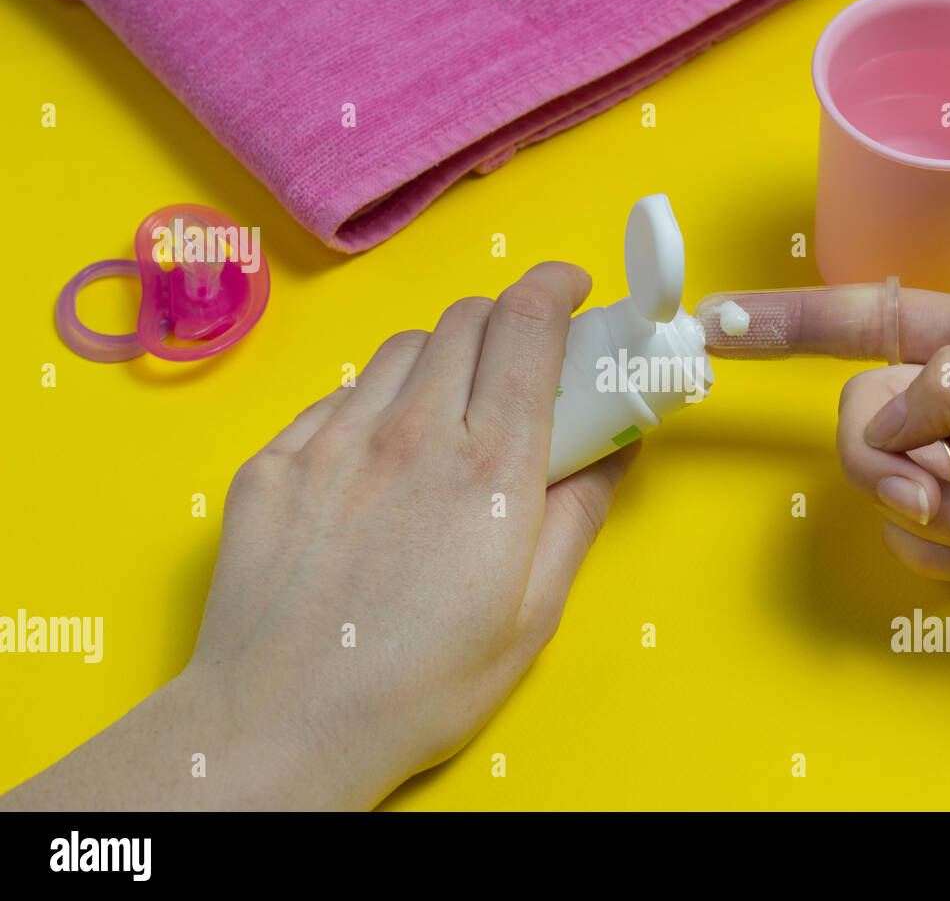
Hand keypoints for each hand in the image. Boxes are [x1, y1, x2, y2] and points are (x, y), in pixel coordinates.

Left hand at [1, 261, 635, 809]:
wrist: (282, 724)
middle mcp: (410, 432)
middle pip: (466, 318)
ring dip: (441, 356)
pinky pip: (338, 398)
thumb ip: (579, 514)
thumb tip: (614, 447)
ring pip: (400, 348)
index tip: (573, 290)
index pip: (526, 323)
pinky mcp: (274, 461)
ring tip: (449, 411)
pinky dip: (375, 403)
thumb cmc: (420, 684)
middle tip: (522, 363)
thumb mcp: (533, 613)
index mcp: (488, 466)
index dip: (555, 286)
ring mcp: (332, 441)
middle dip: (506, 318)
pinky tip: (379, 459)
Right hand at [708, 285, 949, 743]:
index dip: (791, 320)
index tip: (719, 323)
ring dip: (929, 520)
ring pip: (878, 480)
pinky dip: (942, 556)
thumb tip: (886, 413)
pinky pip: (904, 535)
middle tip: (947, 501)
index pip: (874, 319)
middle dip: (892, 468)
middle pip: (864, 413)